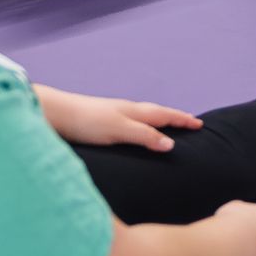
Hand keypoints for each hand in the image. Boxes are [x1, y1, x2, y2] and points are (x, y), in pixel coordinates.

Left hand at [39, 87, 203, 150]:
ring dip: (160, 120)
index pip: (165, 116)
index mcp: (134, 112)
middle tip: (190, 122)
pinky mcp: (102, 120)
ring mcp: (114, 113)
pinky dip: (143, 124)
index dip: (182, 120)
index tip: (199, 124)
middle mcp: (127, 110)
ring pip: (144, 116)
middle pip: (157, 113)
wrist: (55, 113)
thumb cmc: (87, 122)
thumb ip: (144, 137)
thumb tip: (171, 145)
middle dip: (175, 118)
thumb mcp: (119, 131)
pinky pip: (132, 121)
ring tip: (167, 124)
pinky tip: (134, 129)